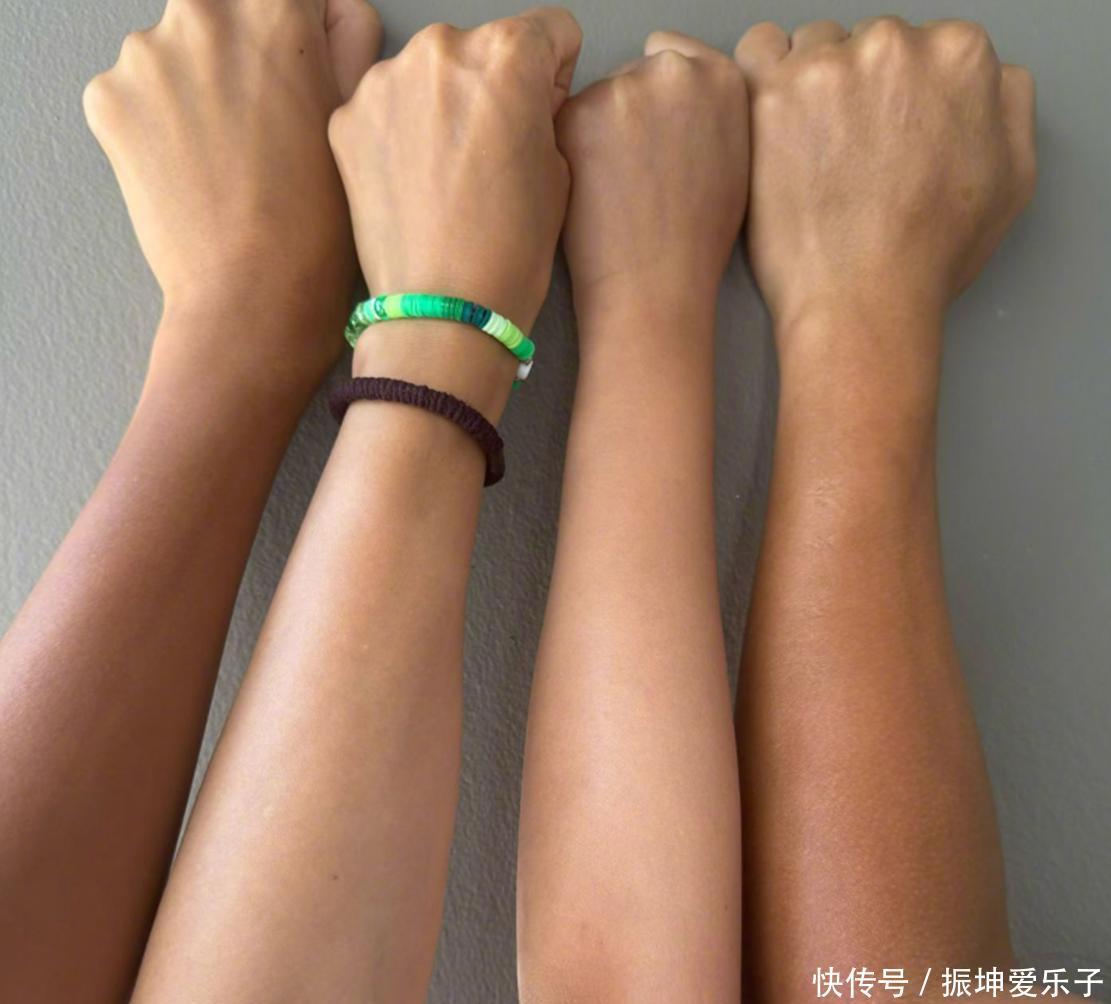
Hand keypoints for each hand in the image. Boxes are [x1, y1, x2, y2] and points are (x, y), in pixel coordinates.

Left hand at [83, 0, 381, 384]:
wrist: (256, 294)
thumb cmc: (322, 218)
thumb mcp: (358, 119)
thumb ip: (348, 39)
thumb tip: (331, 10)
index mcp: (275, 9)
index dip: (296, 41)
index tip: (297, 82)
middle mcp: (204, 10)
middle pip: (222, 13)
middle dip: (240, 57)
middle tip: (262, 130)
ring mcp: (147, 53)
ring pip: (176, 51)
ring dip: (196, 87)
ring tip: (226, 159)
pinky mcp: (110, 98)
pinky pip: (136, 93)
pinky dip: (158, 123)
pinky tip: (191, 170)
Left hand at [328, 6, 581, 396]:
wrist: (443, 313)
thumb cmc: (510, 251)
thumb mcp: (560, 172)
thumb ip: (542, 111)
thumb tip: (524, 99)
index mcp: (508, 54)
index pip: (551, 29)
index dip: (555, 75)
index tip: (542, 112)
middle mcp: (441, 47)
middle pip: (482, 45)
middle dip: (491, 85)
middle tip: (490, 153)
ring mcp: (384, 79)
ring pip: (428, 70)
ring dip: (441, 102)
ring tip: (446, 173)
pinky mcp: (346, 116)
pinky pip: (385, 102)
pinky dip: (399, 129)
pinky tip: (410, 182)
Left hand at [556, 32, 749, 327]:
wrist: (654, 286)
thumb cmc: (694, 242)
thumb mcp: (733, 160)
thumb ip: (709, 112)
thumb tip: (684, 98)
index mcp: (721, 78)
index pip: (677, 55)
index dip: (662, 99)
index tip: (658, 129)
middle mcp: (674, 71)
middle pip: (634, 72)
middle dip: (630, 110)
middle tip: (636, 170)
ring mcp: (622, 89)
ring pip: (598, 97)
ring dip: (598, 128)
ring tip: (615, 188)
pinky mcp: (576, 115)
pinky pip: (567, 119)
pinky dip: (570, 149)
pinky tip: (590, 190)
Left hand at [734, 17, 1035, 332]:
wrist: (862, 298)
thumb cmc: (929, 254)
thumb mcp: (1013, 176)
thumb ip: (1006, 105)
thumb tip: (990, 77)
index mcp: (960, 55)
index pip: (923, 44)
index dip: (903, 94)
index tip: (888, 130)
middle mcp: (895, 46)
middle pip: (866, 42)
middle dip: (857, 86)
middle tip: (847, 150)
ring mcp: (829, 66)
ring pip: (812, 46)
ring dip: (808, 83)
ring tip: (807, 148)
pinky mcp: (772, 93)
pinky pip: (756, 51)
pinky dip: (760, 78)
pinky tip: (771, 122)